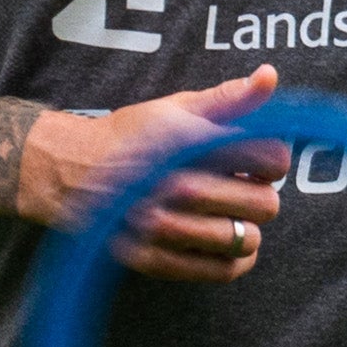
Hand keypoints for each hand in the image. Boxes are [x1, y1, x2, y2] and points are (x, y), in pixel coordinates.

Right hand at [22, 66, 290, 283]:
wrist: (72, 173)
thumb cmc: (131, 137)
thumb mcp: (177, 108)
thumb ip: (229, 97)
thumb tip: (270, 76)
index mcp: (193, 144)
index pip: (272, 159)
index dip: (273, 160)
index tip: (259, 161)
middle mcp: (181, 186)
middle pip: (265, 205)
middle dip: (261, 195)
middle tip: (242, 188)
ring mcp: (168, 227)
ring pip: (247, 240)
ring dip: (247, 228)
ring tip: (230, 214)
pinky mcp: (157, 259)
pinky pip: (223, 271)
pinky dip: (236, 259)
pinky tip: (227, 242)